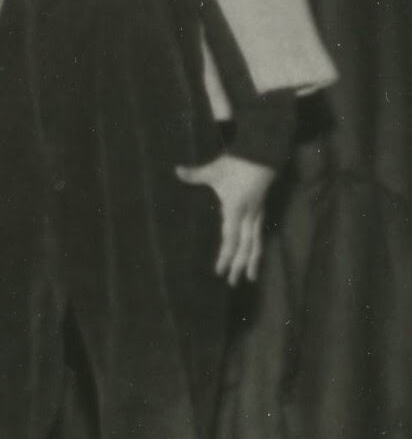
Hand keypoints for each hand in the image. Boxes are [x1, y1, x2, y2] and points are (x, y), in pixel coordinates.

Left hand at [185, 152, 274, 285]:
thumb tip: (176, 170)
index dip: (226, 256)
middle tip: (233, 283)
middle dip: (239, 265)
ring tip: (250, 278)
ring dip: (252, 261)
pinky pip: (259, 236)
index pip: (230, 238)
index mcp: (236, 209)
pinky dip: (257, 249)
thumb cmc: (236, 164)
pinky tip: (255, 258)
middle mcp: (248, 216)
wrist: (262, 156)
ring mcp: (257, 215)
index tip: (220, 271)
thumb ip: (195, 174)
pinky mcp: (261, 212)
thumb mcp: (214, 170)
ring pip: (255, 244)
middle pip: (244, 247)